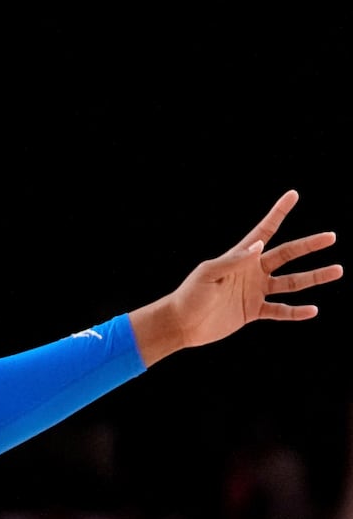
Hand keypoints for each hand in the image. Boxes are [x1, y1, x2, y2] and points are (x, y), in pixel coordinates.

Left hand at [131, 189, 341, 363]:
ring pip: (291, 282)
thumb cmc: (190, 295)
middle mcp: (251, 271)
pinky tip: (313, 310)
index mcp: (240, 257)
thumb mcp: (208, 274)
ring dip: (314, 277)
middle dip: (309, 246)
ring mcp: (254, 291)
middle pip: (287, 254)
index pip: (265, 230)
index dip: (278, 213)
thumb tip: (260, 245)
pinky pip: (280, 310)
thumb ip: (233, 260)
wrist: (182, 324)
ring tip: (338, 270)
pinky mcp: (253, 311)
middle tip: (331, 236)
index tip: (293, 195)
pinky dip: (296, 312)